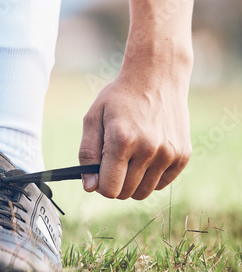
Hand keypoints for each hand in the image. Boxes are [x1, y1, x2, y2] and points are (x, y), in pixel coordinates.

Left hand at [78, 68, 190, 199]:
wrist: (157, 78)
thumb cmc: (119, 98)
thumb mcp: (93, 119)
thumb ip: (87, 154)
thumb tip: (90, 188)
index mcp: (122, 140)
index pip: (109, 189)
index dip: (100, 185)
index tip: (99, 172)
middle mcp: (148, 150)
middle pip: (125, 193)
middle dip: (115, 183)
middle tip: (113, 161)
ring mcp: (169, 153)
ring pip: (144, 192)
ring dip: (133, 182)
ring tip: (129, 158)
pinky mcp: (183, 155)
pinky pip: (161, 184)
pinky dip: (151, 177)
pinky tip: (146, 156)